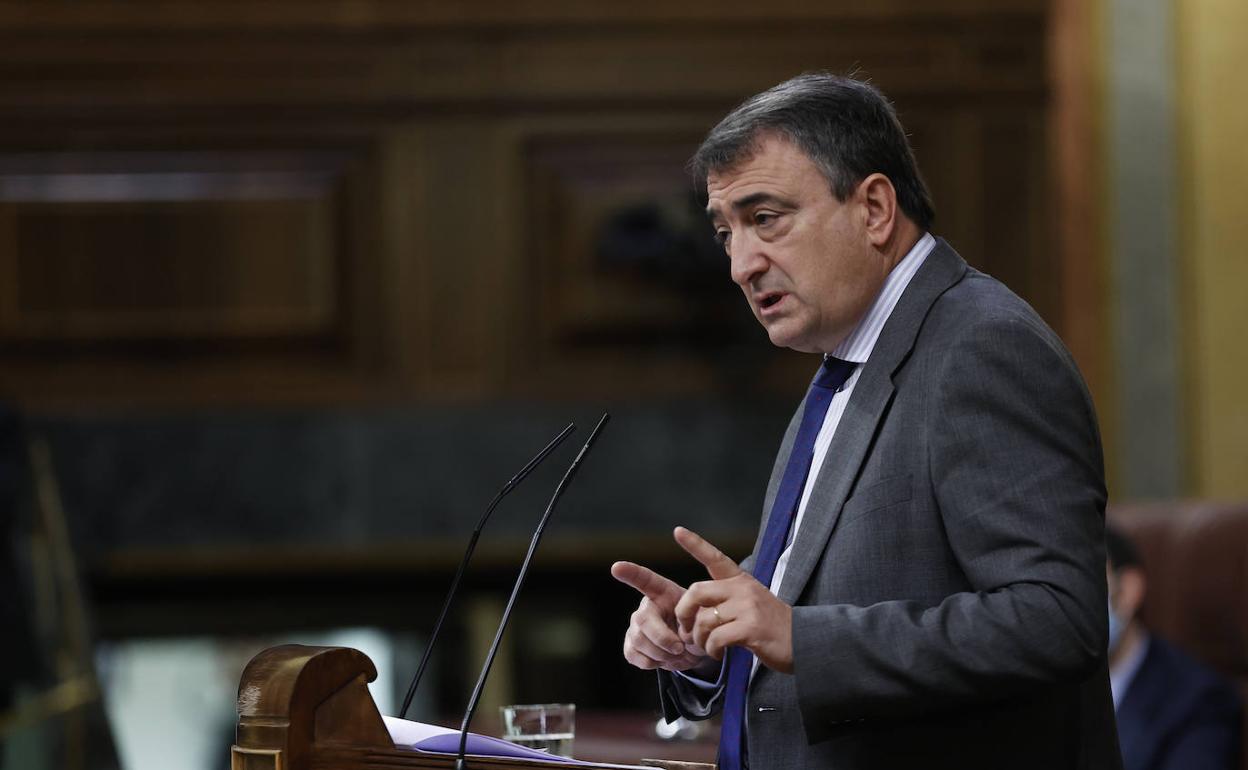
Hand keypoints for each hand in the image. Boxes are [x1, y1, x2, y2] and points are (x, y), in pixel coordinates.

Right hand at [611, 559, 709, 671]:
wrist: (693, 648)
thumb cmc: (698, 625)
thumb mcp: (704, 616)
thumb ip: (695, 620)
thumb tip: (683, 634)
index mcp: (664, 592)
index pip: (645, 579)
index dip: (630, 573)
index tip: (617, 567)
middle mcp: (646, 606)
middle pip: (642, 619)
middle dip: (662, 638)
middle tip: (680, 648)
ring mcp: (636, 626)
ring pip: (638, 640)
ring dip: (660, 653)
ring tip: (676, 655)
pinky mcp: (631, 645)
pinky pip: (632, 654)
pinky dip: (650, 662)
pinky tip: (662, 660)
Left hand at [672, 526, 793, 672]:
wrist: (804, 642)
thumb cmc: (772, 627)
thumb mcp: (750, 604)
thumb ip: (725, 603)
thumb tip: (692, 617)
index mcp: (741, 580)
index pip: (715, 558)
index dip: (695, 544)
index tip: (678, 531)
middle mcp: (743, 589)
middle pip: (697, 591)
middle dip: (683, 612)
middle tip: (686, 630)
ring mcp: (748, 608)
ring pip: (704, 620)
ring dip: (699, 639)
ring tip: (707, 647)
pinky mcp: (751, 628)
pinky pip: (716, 638)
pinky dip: (711, 650)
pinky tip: (718, 654)